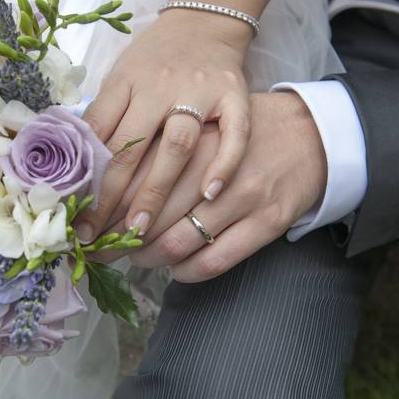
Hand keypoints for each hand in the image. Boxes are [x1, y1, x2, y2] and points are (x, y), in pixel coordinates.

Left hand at [74, 10, 252, 242]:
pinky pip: (233, 133)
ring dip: (156, 190)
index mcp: (126, 81)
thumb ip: (104, 117)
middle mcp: (159, 85)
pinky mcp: (234, 95)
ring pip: (175, 145)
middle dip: (111, 197)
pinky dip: (223, 164)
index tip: (73, 215)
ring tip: (140, 231)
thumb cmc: (155, 59)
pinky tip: (209, 195)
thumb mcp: (121, 78)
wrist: (205, 22)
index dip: (83, 179)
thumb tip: (73, 169)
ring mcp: (199, 90)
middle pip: (130, 146)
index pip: (97, 134)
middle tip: (97, 237)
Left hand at [98, 92, 326, 281]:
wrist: (312, 133)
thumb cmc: (244, 131)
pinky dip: (185, 272)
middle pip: (149, 215)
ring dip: (147, 258)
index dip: (104, 209)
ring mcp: (243, 197)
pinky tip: (175, 268)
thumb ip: (163, 148)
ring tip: (136, 257)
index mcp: (193, 138)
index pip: (133, 180)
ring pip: (177, 243)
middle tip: (100, 248)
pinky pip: (213, 261)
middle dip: (117, 239)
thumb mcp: (202, 126)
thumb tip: (109, 181)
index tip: (87, 224)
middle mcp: (214, 167)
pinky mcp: (267, 222)